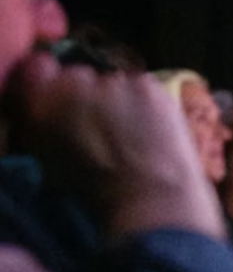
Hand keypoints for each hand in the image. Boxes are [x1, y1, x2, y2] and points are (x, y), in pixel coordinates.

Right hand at [4, 53, 225, 238]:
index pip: (39, 70)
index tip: (66, 103)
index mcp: (40, 104)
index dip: (55, 86)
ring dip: (122, 101)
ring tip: (134, 134)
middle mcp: (73, 84)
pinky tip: (154, 130)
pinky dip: (149, 103)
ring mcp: (114, 82)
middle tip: (106, 128)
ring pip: (116, 83)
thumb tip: (51, 112)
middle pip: (81, 76)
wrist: (148, 201)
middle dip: (90, 97)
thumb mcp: (49, 162)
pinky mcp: (149, 86)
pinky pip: (145, 88)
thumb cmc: (95, 196)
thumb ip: (44, 126)